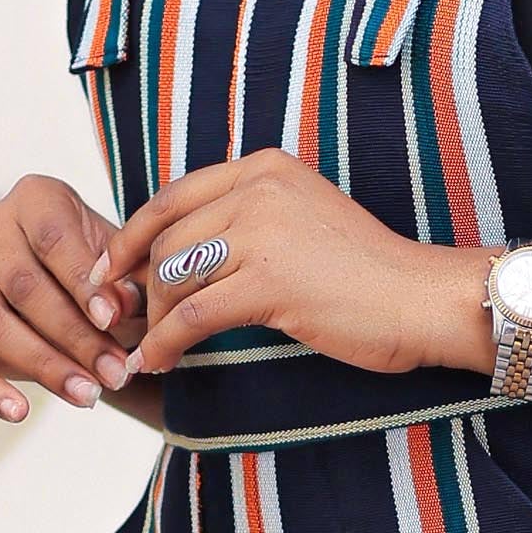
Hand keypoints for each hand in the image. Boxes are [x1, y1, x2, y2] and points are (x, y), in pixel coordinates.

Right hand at [0, 174, 130, 422]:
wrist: (70, 279)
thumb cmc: (102, 267)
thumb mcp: (122, 265)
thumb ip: (125, 283)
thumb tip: (117, 310)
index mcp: (35, 198)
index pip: (53, 240)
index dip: (82, 282)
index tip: (113, 321)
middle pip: (23, 286)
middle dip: (74, 337)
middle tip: (114, 374)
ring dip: (42, 365)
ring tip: (87, 396)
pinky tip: (18, 412)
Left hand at [106, 152, 489, 387]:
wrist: (421, 298)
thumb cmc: (367, 273)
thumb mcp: (301, 221)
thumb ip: (246, 223)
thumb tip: (181, 256)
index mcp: (263, 168)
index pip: (172, 198)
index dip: (131, 238)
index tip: (109, 272)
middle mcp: (258, 189)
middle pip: (167, 240)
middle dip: (140, 289)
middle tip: (129, 325)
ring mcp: (263, 231)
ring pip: (174, 277)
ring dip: (153, 322)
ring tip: (150, 351)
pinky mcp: (269, 281)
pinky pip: (193, 316)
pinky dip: (166, 344)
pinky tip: (159, 364)